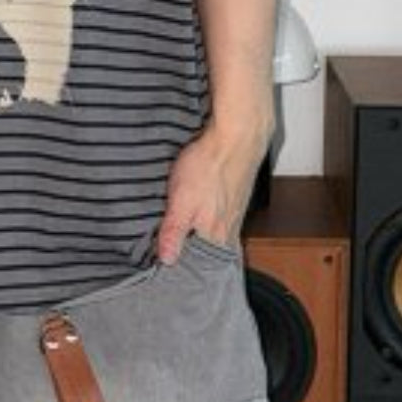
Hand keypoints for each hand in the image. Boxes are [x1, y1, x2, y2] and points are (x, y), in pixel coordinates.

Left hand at [153, 119, 272, 264]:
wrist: (238, 134)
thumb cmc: (209, 166)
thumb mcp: (181, 203)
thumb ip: (173, 233)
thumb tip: (166, 261)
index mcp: (216, 238)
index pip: (197, 266)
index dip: (180, 266)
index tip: (163, 267)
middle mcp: (229, 230)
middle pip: (206, 252)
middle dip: (189, 253)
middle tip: (170, 251)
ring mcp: (235, 214)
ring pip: (212, 236)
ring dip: (197, 236)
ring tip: (182, 234)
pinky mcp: (235, 199)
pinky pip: (218, 219)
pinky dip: (206, 220)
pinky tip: (198, 212)